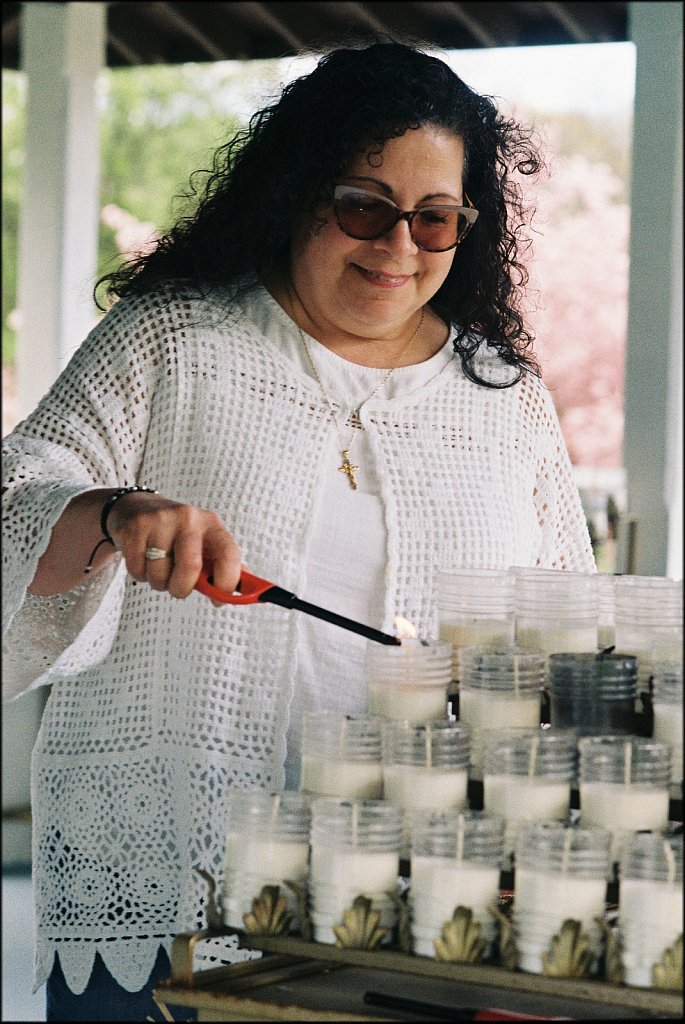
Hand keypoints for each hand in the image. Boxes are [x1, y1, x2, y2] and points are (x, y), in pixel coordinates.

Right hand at [107, 491, 241, 600]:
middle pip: (190, 567)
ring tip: (159, 569)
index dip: (227, 581)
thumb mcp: (204, 543)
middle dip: (182, 588)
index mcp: (211, 525)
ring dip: (159, 583)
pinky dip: (141, 575)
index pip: (229, 554)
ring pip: (160, 574)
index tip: (219, 596)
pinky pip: (138, 570)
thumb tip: (242, 592)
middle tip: (178, 588)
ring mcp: (161, 521)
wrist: (138, 507)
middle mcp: (189, 519)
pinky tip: (144, 560)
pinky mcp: (137, 528)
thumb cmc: (177, 534)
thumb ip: (222, 565)